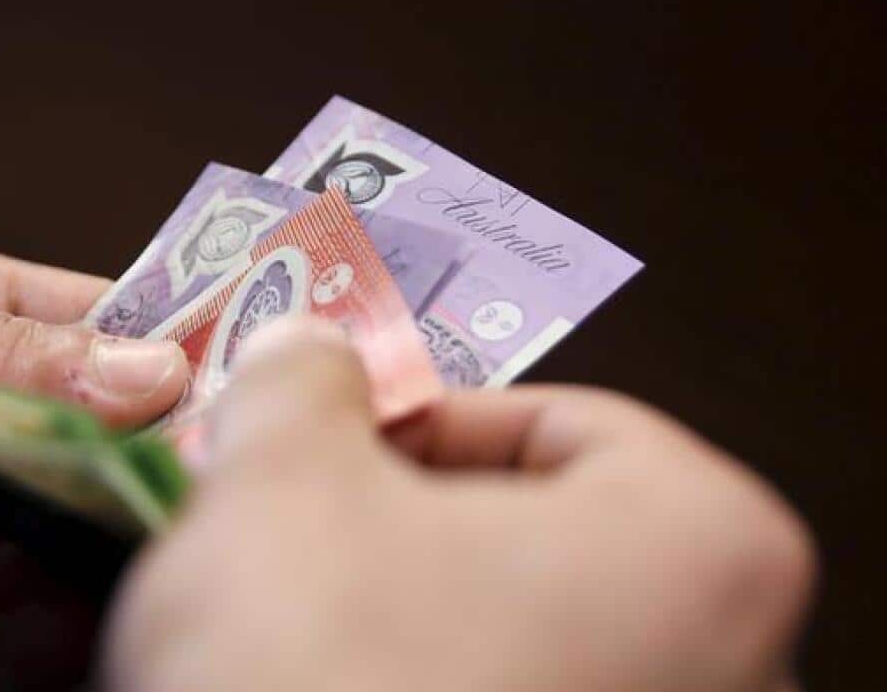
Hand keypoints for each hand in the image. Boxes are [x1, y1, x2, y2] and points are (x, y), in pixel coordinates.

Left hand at [0, 237, 188, 689]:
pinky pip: (6, 649)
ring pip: (64, 557)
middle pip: (91, 449)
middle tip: (209, 485)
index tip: (241, 372)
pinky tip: (64, 633)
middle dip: (147, 468)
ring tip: (143, 565)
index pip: (80, 321)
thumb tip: (141, 367)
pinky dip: (45, 645)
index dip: (165, 342)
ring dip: (107, 566)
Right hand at [109, 318, 814, 691]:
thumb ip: (302, 378)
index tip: (337, 440)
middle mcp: (731, 667)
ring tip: (298, 616)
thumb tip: (306, 354)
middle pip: (543, 534)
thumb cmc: (323, 671)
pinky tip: (335, 688)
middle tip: (300, 516)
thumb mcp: (281, 478)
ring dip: (402, 608)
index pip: (561, 424)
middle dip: (403, 517)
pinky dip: (423, 684)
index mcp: (705, 545)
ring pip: (517, 634)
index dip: (425, 419)